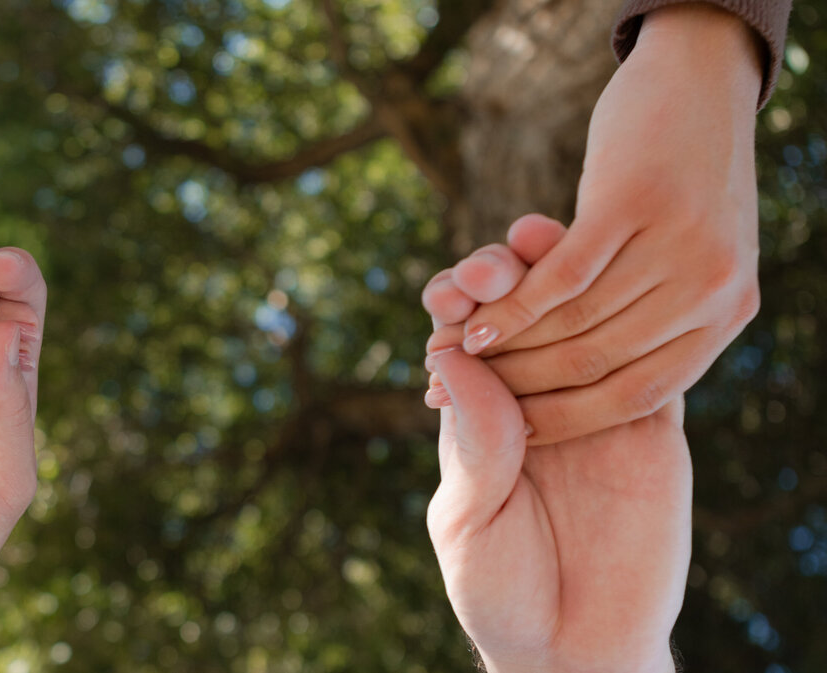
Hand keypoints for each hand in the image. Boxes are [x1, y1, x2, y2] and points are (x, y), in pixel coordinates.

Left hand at [424, 244, 689, 671]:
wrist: (575, 645)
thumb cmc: (500, 587)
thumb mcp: (468, 518)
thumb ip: (472, 445)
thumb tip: (453, 358)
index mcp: (478, 414)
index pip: (465, 339)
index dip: (455, 307)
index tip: (447, 291)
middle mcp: (532, 397)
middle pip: (519, 316)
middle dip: (501, 278)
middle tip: (492, 264)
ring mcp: (592, 403)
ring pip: (580, 322)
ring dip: (562, 278)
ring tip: (540, 237)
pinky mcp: (649, 423)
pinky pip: (647, 362)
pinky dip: (633, 320)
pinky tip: (618, 282)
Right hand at [440, 4, 762, 444]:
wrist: (703, 84)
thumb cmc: (680, 180)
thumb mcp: (688, 259)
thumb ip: (654, 317)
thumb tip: (593, 378)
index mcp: (725, 315)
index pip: (636, 395)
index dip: (566, 421)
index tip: (510, 437)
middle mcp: (712, 290)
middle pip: (598, 364)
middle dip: (519, 392)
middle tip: (459, 400)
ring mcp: (678, 245)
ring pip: (573, 326)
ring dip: (506, 354)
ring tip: (454, 366)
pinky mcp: (634, 203)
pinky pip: (560, 279)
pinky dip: (510, 311)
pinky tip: (473, 326)